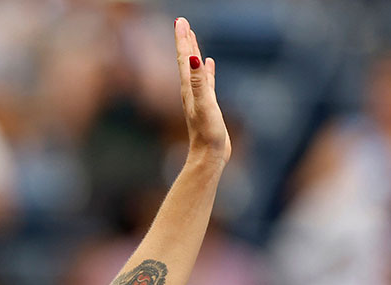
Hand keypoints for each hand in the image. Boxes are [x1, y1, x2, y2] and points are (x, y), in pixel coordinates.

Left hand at [174, 17, 230, 162]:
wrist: (208, 156)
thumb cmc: (206, 134)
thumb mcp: (204, 104)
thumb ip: (199, 81)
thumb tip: (192, 58)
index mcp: (188, 88)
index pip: (183, 58)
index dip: (182, 39)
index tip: (180, 21)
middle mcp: (190, 91)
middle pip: (186, 60)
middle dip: (185, 41)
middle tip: (183, 22)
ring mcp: (199, 98)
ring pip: (195, 69)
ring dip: (193, 52)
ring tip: (193, 38)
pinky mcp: (208, 105)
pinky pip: (206, 81)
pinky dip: (207, 70)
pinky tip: (209, 64)